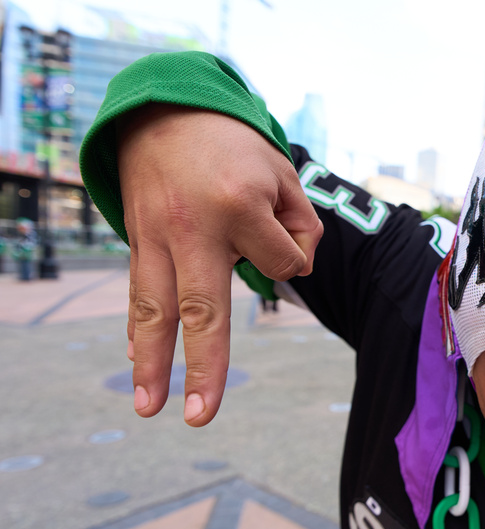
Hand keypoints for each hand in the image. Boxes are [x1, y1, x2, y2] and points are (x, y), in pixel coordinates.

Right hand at [118, 104, 322, 425]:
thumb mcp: (284, 174)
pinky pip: (139, 293)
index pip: (284, 263)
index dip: (292, 252)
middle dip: (204, 367)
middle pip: (203, 309)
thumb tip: (292, 274)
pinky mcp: (138, 241)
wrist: (165, 112)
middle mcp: (193, 227)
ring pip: (155, 309)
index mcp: (240, 206)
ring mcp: (158, 237)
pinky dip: (138, 330)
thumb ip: (302, 227)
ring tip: (149, 407)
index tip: (281, 228)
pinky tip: (138, 361)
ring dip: (151, 362)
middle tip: (200, 417)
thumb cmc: (236, 149)